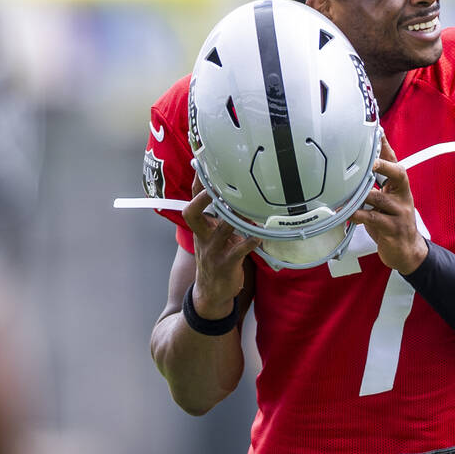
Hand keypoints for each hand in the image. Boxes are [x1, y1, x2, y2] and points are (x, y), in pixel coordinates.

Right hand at [181, 174, 259, 317]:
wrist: (212, 292)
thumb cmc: (217, 257)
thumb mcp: (212, 235)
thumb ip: (219, 216)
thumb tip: (234, 192)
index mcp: (200, 226)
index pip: (194, 199)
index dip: (198, 181)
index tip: (204, 161)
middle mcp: (203, 235)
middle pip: (193, 212)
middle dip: (203, 197)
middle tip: (218, 183)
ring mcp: (213, 250)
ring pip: (221, 228)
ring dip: (236, 216)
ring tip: (251, 206)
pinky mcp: (226, 263)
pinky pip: (239, 249)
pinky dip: (251, 241)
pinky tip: (261, 236)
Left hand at [349, 137, 427, 274]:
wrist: (407, 251)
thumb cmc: (391, 224)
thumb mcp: (384, 202)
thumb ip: (372, 188)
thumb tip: (351, 172)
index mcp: (399, 187)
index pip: (394, 162)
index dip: (386, 147)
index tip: (377, 131)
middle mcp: (402, 196)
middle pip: (398, 173)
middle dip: (383, 165)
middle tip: (369, 161)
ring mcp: (400, 212)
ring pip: (380, 197)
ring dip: (361, 194)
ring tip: (345, 193)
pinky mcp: (393, 228)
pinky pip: (373, 218)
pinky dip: (358, 214)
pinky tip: (347, 213)